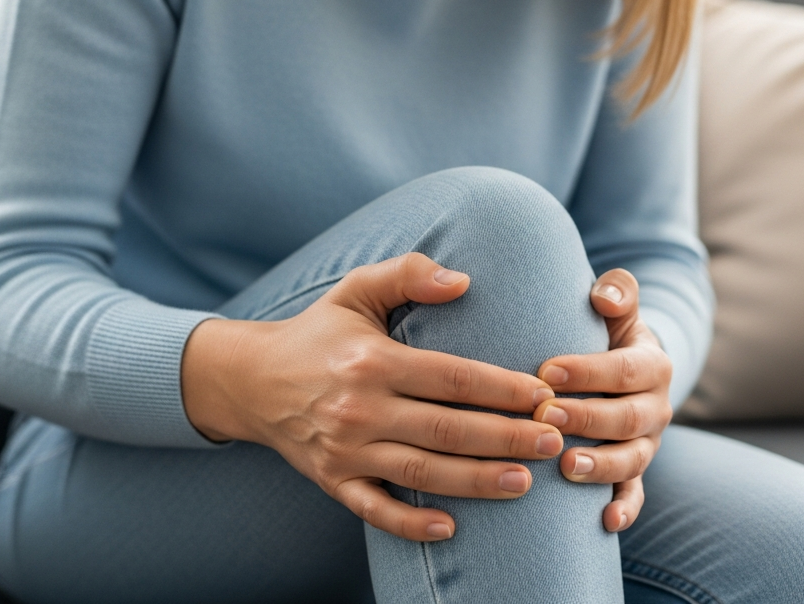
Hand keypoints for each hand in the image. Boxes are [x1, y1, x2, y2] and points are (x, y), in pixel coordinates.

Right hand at [181, 253, 563, 542]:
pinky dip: (410, 525)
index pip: (451, 378)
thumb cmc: (318, 332)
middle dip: (506, 437)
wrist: (249, 380)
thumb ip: (408, 274)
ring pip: (422, 473)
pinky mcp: (332, 482)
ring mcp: (344, 451)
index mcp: (371, 361)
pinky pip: (374, 511)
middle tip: (553, 440)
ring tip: (525, 482)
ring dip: (476, 481)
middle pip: (446, 429)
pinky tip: (451, 529)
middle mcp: (358, 409)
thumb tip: (463, 281)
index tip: (544, 393)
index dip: (502, 387)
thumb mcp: (356, 289)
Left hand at [531, 269, 670, 532]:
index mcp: (653, 365)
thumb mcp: (617, 310)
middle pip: (627, 417)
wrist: (626, 371)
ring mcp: (647, 443)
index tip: (547, 370)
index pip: (626, 368)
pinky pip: (634, 493)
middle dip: (587, 418)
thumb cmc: (607, 334)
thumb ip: (616, 292)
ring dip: (601, 465)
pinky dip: (624, 509)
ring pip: (632, 459)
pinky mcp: (635, 471)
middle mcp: (656, 407)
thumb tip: (604, 295)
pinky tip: (604, 522)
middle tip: (545, 416)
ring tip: (566, 465)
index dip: (589, 370)